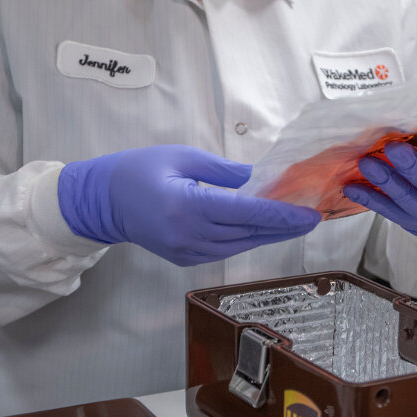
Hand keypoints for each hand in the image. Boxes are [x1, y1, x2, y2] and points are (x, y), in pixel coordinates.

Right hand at [57, 145, 320, 264]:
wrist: (103, 202)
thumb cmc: (139, 171)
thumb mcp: (180, 156)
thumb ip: (220, 170)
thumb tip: (252, 181)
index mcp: (188, 207)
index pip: (247, 214)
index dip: (281, 216)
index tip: (309, 215)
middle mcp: (190, 235)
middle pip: (249, 234)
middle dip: (283, 228)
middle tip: (312, 219)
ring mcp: (188, 252)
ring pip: (240, 246)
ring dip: (269, 236)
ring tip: (294, 224)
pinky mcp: (186, 259)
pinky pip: (225, 250)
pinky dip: (247, 240)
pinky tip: (264, 230)